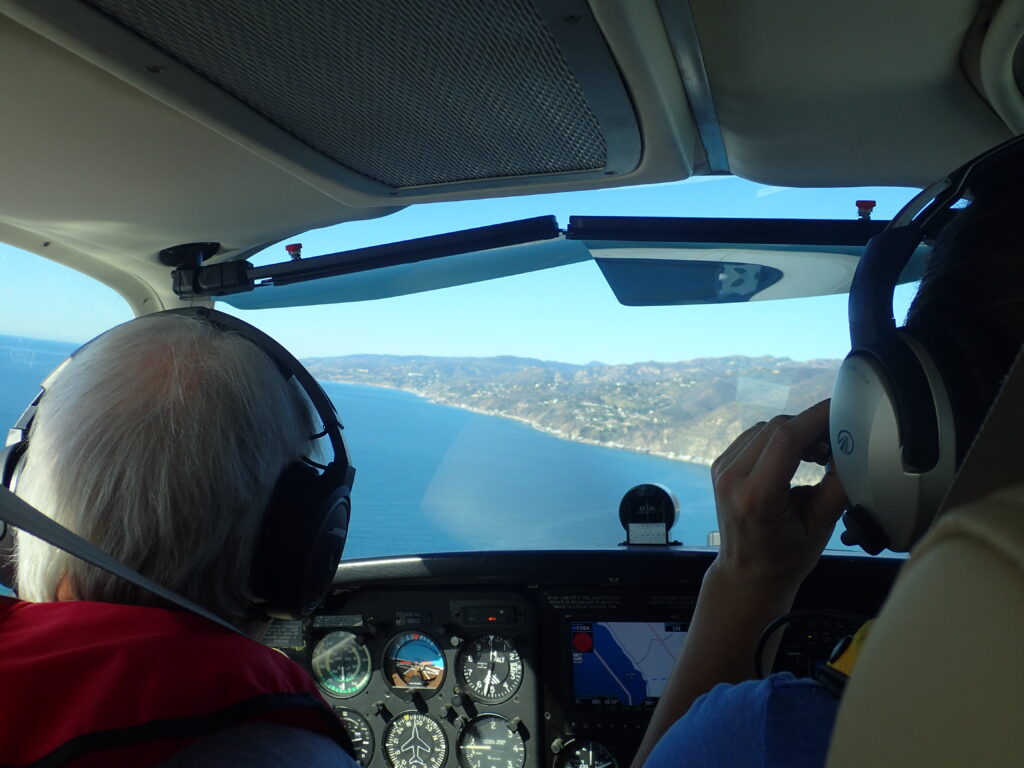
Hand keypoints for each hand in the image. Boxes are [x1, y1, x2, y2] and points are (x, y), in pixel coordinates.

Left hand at [709, 400, 845, 597]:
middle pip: (777, 427)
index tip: (844, 411)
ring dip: (797, 431)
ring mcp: (721, 469)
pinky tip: (799, 456)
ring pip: (766, 427)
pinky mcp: (721, 465)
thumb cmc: (786, 557)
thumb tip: (854, 445)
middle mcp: (731, 478)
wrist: (748, 573)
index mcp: (755, 496)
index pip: (787, 438)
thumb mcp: (822, 523)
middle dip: (812, 426)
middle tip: (838, 442)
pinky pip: (755, 436)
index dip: (819, 417)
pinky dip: (781, 438)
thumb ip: (839, 482)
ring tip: (819, 455)